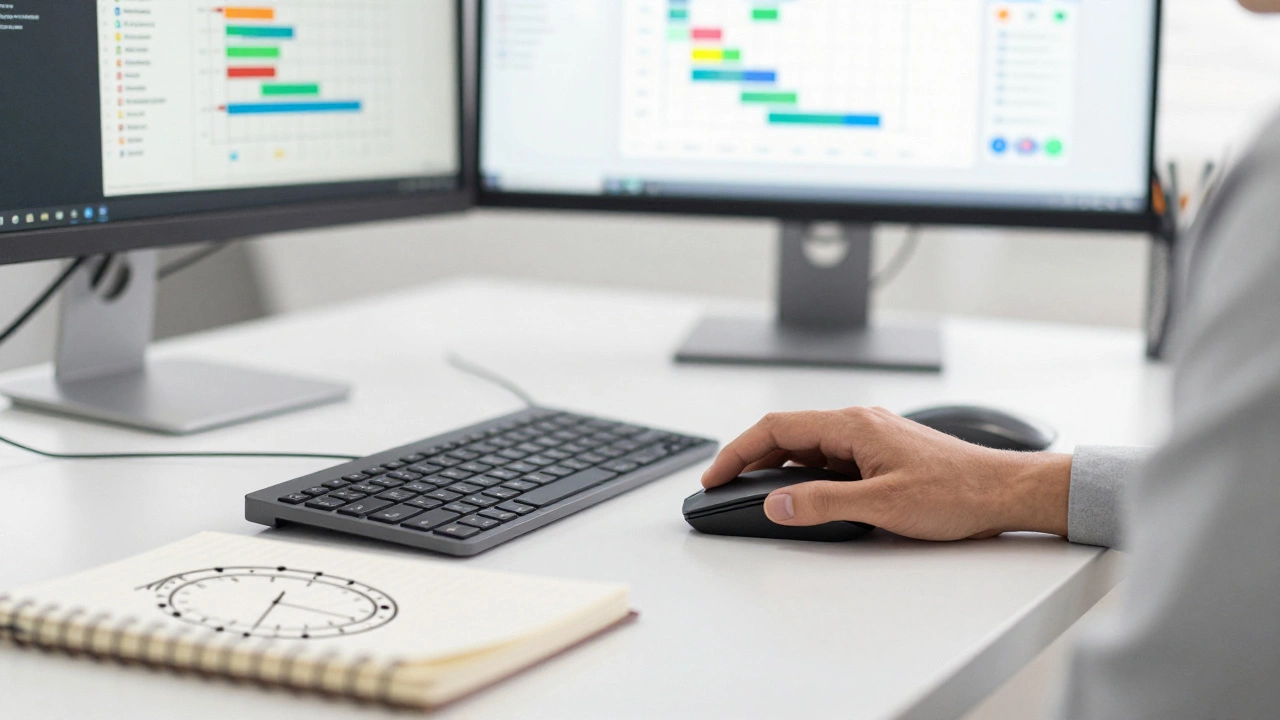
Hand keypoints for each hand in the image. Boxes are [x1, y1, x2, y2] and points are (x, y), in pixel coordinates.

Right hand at [701, 407, 1071, 540]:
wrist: (1005, 492)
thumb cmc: (957, 493)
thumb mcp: (883, 505)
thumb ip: (823, 503)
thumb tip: (776, 504)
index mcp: (853, 425)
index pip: (776, 428)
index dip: (737, 451)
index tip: (714, 475)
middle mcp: (858, 424)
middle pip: (786, 434)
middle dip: (749, 459)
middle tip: (722, 487)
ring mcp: (870, 438)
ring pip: (808, 447)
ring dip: (776, 467)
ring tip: (752, 494)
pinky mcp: (882, 454)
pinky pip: (829, 458)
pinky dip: (803, 474)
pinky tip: (801, 495)